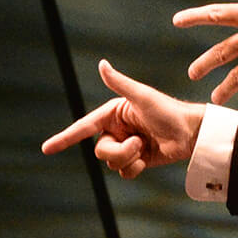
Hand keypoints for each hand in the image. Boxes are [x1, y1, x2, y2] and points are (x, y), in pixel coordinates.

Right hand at [40, 61, 204, 178]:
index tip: (46, 149)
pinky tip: (147, 159)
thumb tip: (102, 64)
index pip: (83, 127)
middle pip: (101, 150)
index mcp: (113, 114)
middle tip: (138, 143)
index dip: (64, 138)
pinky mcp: (137, 160)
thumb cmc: (168, 111)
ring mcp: (126, 146)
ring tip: (145, 148)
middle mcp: (117, 130)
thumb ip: (120, 83)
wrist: (191, 133)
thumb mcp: (142, 96)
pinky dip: (134, 169)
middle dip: (118, 150)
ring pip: (111, 163)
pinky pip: (124, 172)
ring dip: (129, 158)